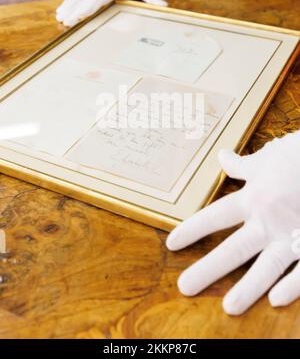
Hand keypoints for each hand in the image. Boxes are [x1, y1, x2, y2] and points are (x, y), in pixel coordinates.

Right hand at [56, 0, 166, 26]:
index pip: (95, 0)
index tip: (78, 16)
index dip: (86, 8)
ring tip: (58, 17)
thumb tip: (165, 7)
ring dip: (67, 7)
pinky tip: (61, 10)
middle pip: (82, 0)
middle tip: (63, 20)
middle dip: (72, 10)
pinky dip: (69, 3)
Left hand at [166, 131, 299, 314]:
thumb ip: (242, 165)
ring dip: (248, 287)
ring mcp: (293, 235)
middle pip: (235, 248)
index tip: (172, 244)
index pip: (216, 216)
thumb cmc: (298, 156)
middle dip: (209, 268)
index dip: (193, 230)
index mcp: (254, 198)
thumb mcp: (267, 158)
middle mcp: (269, 220)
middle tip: (185, 287)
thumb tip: (222, 157)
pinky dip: (292, 285)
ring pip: (267, 266)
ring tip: (229, 307)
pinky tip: (276, 300)